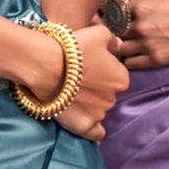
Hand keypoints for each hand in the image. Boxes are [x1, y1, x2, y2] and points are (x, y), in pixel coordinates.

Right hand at [54, 20, 129, 140]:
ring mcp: (99, 114)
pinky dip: (94, 132)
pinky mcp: (84, 126)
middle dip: (96, 89)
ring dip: (90, 106)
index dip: (102, 72)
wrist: (47, 66)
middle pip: (107, 94)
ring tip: (72, 97)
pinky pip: (96, 134)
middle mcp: (114, 98)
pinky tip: (89, 127)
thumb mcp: (99, 34)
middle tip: (77, 80)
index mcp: (121, 78)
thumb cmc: (73, 47)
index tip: (88, 68)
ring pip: (99, 111)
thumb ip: (113, 40)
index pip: (116, 77)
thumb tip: (118, 46)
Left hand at [115, 0, 168, 68]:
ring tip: (130, 47)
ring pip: (120, 50)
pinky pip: (132, 64)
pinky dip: (132, 61)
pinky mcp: (157, 59)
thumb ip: (149, 6)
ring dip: (123, 48)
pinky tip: (139, 57)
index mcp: (143, 7)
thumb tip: (137, 10)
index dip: (114, 16)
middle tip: (120, 35)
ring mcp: (148, 44)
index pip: (114, 13)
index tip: (116, 19)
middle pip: (114, 32)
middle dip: (116, 33)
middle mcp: (141, 26)